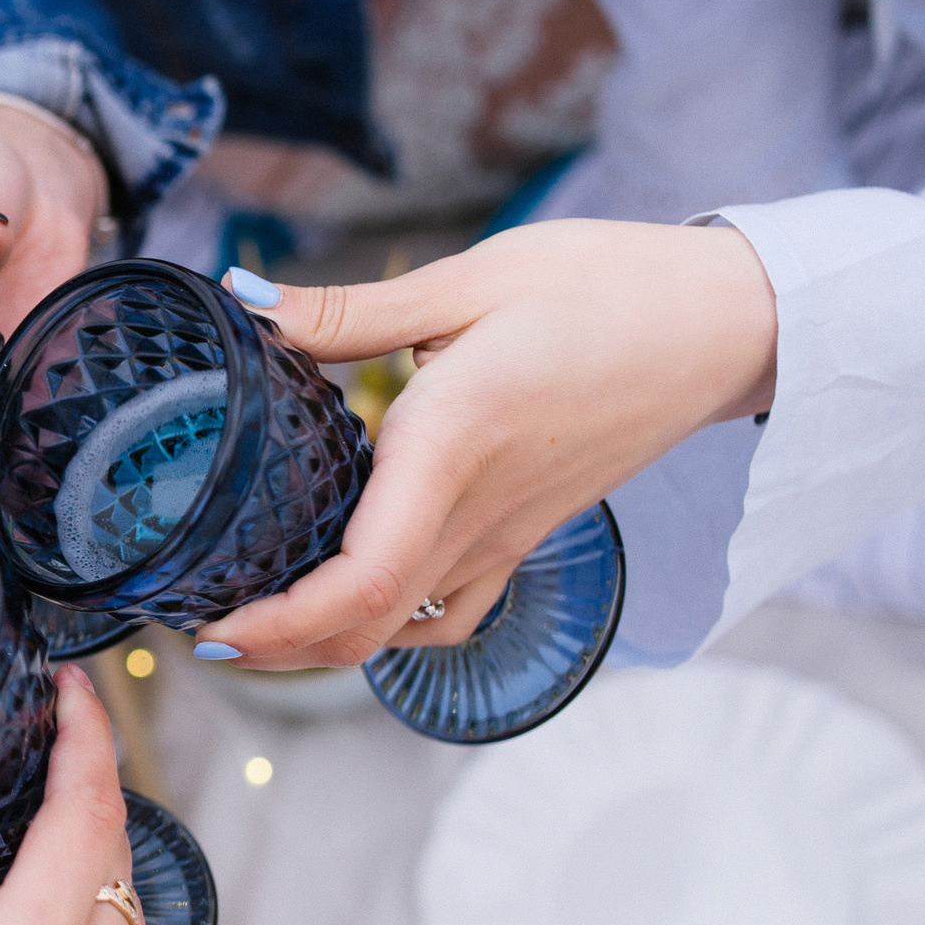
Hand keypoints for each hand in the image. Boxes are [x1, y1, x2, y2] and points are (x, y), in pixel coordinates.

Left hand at [196, 218, 776, 667]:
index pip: (361, 580)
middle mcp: (477, 512)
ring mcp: (507, 535)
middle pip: (367, 627)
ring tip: (253, 614)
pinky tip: (347, 593)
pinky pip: (451, 611)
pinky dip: (389, 624)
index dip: (280, 625)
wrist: (726, 322)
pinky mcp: (525, 534)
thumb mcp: (470, 278)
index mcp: (450, 445)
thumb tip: (243, 299)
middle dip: (274, 646)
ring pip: (403, 628)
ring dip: (324, 640)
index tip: (212, 627)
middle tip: (198, 624)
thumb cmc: (605, 286)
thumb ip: (348, 309)